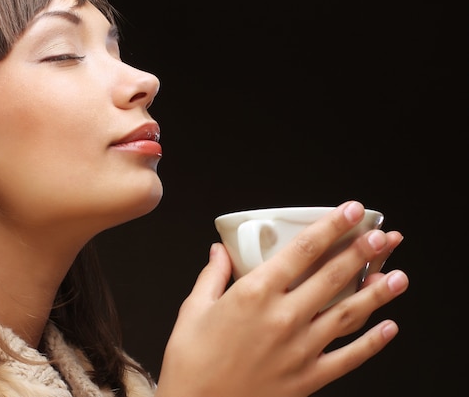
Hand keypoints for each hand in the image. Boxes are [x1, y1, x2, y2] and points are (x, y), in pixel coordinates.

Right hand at [156, 201, 407, 396]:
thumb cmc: (191, 362)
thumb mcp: (193, 310)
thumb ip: (212, 276)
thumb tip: (219, 251)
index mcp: (254, 294)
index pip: (302, 250)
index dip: (331, 227)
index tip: (350, 212)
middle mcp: (283, 317)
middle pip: (333, 277)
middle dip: (362, 253)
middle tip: (383, 237)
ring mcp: (300, 349)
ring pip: (348, 314)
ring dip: (377, 293)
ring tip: (398, 276)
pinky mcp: (308, 378)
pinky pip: (349, 358)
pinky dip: (372, 343)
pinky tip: (389, 328)